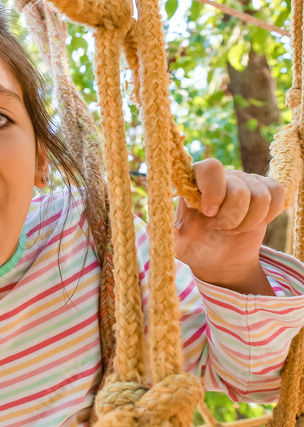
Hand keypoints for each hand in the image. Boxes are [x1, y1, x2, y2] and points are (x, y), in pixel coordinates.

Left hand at [174, 159, 283, 288]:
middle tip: (220, 228)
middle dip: (231, 216)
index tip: (208, 213)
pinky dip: (268, 215)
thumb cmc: (194, 247)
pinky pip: (277, 193)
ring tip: (233, 229)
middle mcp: (220, 177)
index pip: (210, 167)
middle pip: (238, 187)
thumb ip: (163, 232)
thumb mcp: (175, 243)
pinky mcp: (265, 189)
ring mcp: (245, 181)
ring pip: (260, 195)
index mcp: (194, 183)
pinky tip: (254, 223)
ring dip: (248, 221)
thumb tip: (149, 223)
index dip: (214, 190)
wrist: (220, 259)